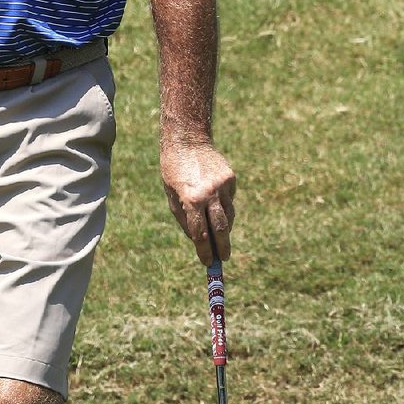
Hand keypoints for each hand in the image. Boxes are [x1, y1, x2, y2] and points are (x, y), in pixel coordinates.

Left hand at [160, 142, 235, 265]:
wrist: (187, 140)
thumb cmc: (174, 171)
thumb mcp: (172, 196)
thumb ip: (185, 220)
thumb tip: (199, 241)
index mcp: (191, 200)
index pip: (200, 234)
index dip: (205, 251)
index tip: (208, 263)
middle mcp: (209, 194)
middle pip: (221, 230)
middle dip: (223, 248)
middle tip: (224, 258)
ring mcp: (223, 186)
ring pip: (229, 216)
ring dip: (224, 227)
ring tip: (218, 232)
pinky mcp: (231, 179)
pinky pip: (229, 200)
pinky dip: (224, 206)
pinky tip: (215, 200)